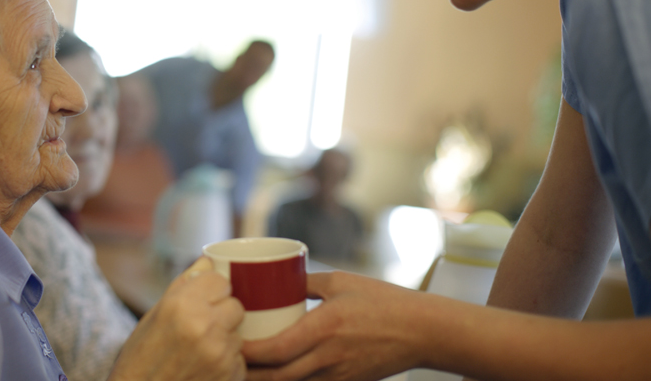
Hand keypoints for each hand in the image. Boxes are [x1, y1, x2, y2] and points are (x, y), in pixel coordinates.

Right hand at [111, 256, 245, 380]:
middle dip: (223, 313)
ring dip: (226, 339)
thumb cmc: (140, 358)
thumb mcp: (153, 315)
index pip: (219, 280)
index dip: (212, 290)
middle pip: (235, 305)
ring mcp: (219, 354)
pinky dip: (227, 363)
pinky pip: (240, 359)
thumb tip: (209, 261)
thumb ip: (184, 285)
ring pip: (239, 333)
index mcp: (182, 305)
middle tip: (202, 326)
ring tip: (200, 350)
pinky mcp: (230, 377)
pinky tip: (205, 368)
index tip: (203, 299)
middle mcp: (203, 327)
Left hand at [243, 272, 425, 380]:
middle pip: (278, 377)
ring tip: (245, 372)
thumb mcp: (340, 282)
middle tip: (228, 362)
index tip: (231, 344)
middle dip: (250, 375)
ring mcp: (338, 375)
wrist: (422, 331)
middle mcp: (328, 357)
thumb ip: (306, 283)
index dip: (250, 353)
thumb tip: (278, 280)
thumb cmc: (382, 301)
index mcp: (324, 328)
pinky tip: (278, 376)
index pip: (276, 349)